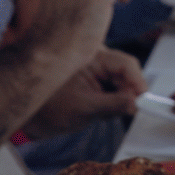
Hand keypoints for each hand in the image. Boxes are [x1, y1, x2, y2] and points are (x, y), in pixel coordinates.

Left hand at [20, 47, 147, 138]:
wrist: (31, 118)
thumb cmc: (49, 108)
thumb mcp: (85, 108)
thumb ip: (114, 105)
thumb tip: (138, 103)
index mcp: (90, 56)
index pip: (125, 64)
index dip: (138, 83)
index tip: (144, 101)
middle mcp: (95, 59)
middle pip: (126, 73)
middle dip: (129, 93)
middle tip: (130, 111)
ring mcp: (96, 70)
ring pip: (122, 83)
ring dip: (121, 99)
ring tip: (104, 112)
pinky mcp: (96, 81)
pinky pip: (114, 90)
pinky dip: (113, 102)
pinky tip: (101, 111)